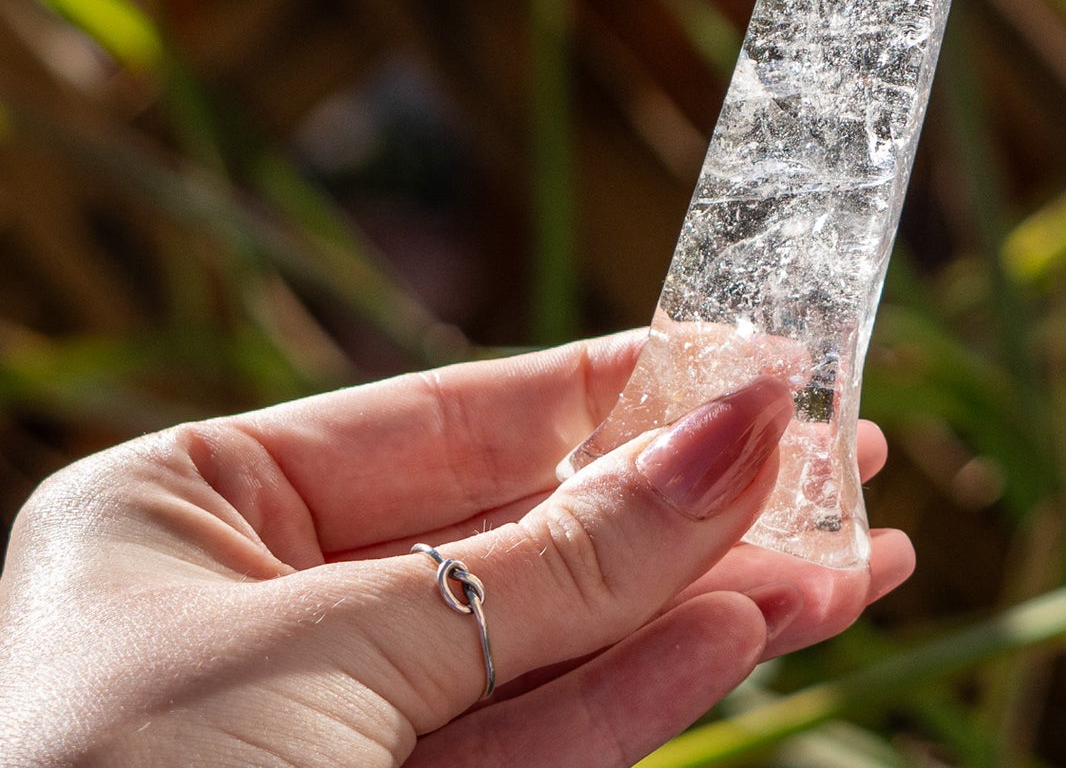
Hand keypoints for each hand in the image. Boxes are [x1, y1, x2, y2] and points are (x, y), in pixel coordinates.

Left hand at [0, 334, 911, 765]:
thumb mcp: (342, 654)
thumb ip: (560, 555)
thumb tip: (741, 420)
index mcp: (190, 516)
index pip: (454, 417)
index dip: (621, 388)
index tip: (763, 359)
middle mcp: (260, 615)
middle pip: (525, 536)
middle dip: (690, 508)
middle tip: (846, 462)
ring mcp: (326, 736)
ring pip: (552, 651)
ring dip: (706, 606)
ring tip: (852, 560)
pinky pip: (535, 747)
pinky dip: (644, 696)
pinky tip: (750, 632)